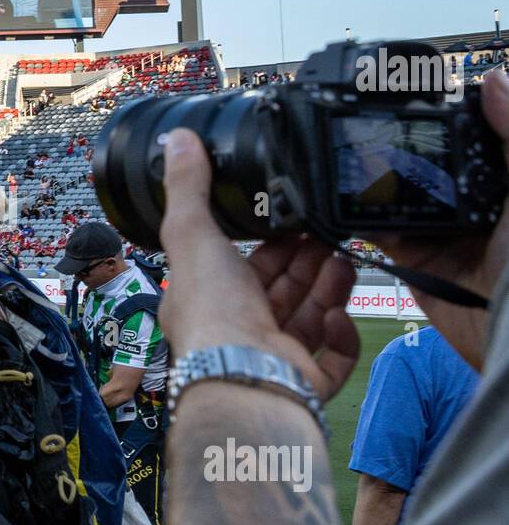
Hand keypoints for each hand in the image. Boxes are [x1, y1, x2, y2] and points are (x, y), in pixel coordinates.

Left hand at [159, 128, 359, 402]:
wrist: (245, 377)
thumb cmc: (212, 313)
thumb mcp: (193, 236)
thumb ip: (189, 189)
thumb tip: (178, 140)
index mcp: (209, 304)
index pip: (244, 269)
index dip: (271, 245)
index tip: (294, 219)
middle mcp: (239, 334)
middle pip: (282, 292)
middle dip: (307, 261)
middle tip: (328, 233)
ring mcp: (274, 361)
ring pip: (310, 320)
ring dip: (329, 289)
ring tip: (346, 258)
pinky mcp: (305, 384)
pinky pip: (333, 359)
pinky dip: (341, 336)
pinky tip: (339, 315)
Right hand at [370, 69, 508, 369]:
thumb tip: (491, 78)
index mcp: (506, 177)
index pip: (472, 133)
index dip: (444, 111)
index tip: (413, 89)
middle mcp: (475, 199)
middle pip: (430, 158)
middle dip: (403, 139)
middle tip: (366, 114)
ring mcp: (444, 229)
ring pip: (402, 190)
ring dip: (377, 173)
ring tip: (349, 148)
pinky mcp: (415, 259)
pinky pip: (380, 230)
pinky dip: (361, 215)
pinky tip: (344, 195)